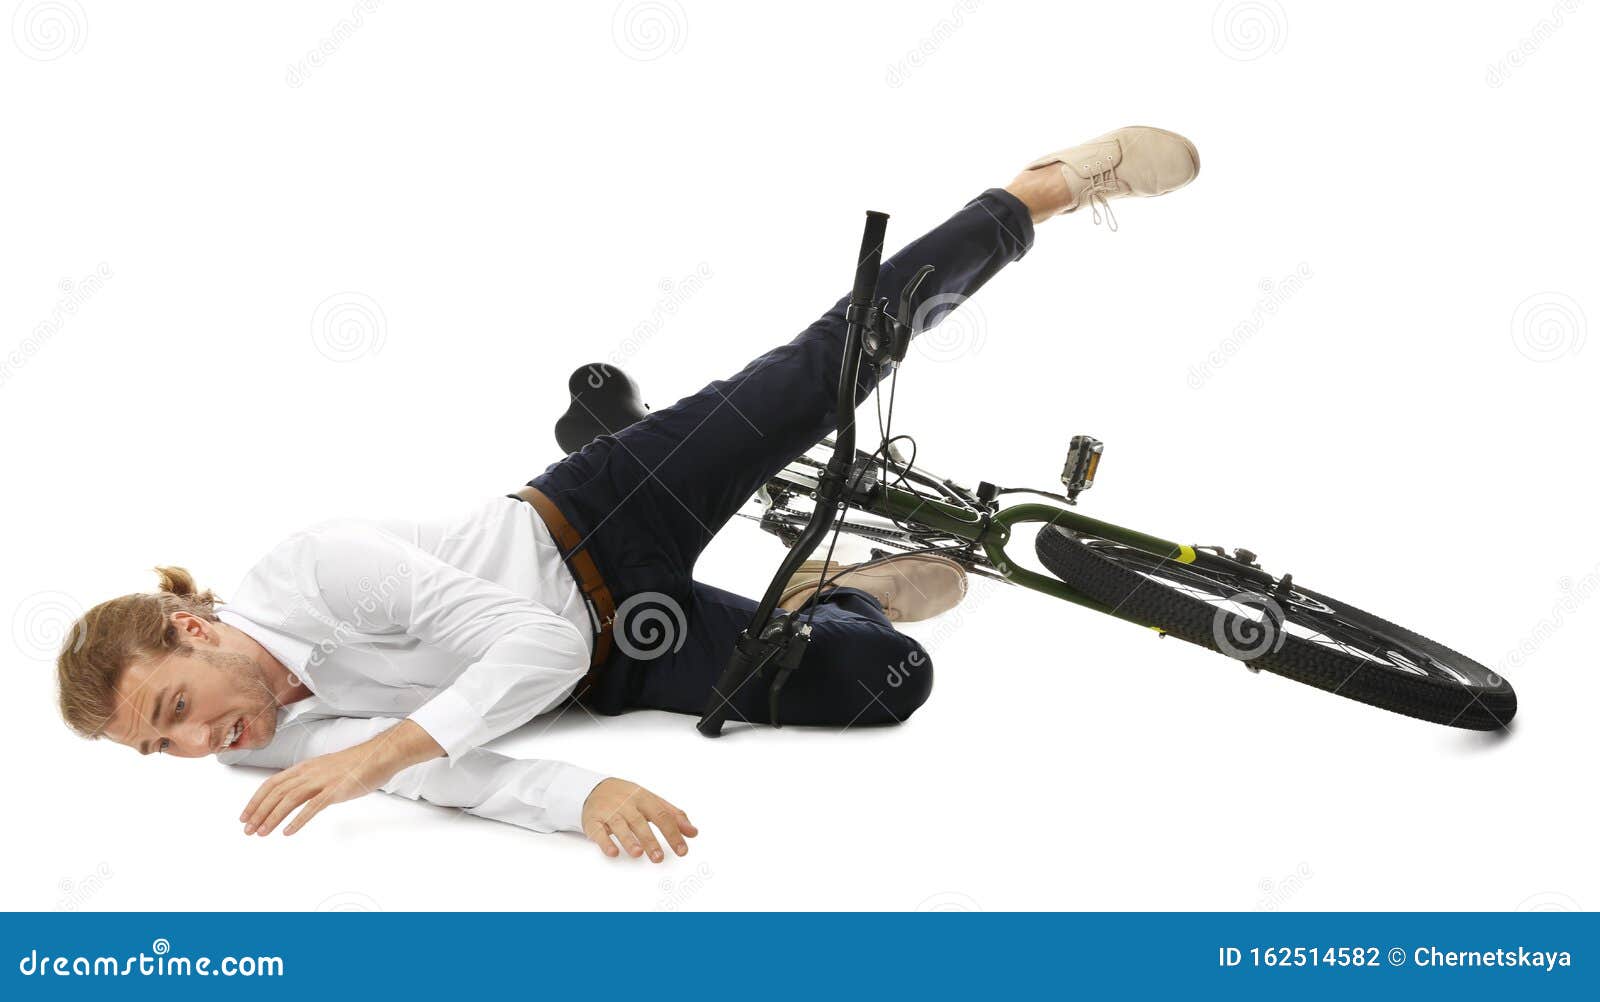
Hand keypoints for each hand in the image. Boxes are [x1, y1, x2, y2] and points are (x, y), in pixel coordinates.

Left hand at [240, 720, 440, 835]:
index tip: (245, 815)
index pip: (272, 783)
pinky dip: (298, 820)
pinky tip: (288, 832)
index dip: (255, 800)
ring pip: (289, 800)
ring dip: (272, 818)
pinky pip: (312, 807)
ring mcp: (322, 781)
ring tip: (261, 833)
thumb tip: (296, 795)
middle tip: (248, 830)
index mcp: (305, 767)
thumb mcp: (326, 769)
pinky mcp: (336, 791)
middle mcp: (309, 773)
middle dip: (258, 812)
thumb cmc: (357, 764)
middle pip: (276, 793)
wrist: (380, 755)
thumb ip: (310, 780)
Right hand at [581, 778, 697, 861]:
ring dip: (629, 840)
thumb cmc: (629, 798)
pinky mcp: (593, 821)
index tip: (682, 850)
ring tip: (638, 853)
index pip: (662, 816)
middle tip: (659, 858)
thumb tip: (693, 832)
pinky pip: (598, 831)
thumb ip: (673, 816)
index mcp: (644, 798)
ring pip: (619, 825)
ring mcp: (609, 812)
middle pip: (640, 822)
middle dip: (650, 840)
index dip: (673, 833)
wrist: (595, 788)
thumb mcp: (652, 801)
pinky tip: (613, 852)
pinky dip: (605, 842)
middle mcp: (627, 804)